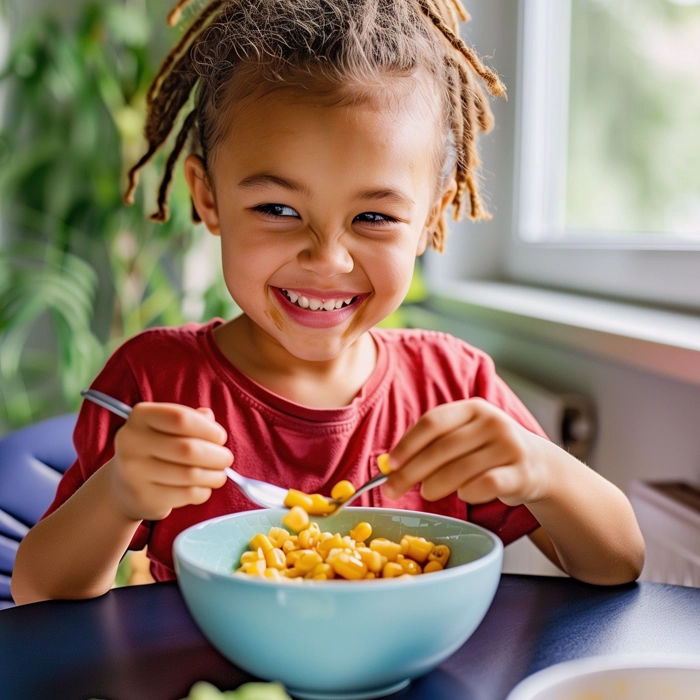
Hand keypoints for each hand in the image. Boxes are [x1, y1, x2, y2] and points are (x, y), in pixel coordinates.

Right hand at [108, 403, 232, 521]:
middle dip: (217, 456)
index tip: (220, 437)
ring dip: (215, 476)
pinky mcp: (144, 497)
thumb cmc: (157, 449)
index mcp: (140, 417)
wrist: (125, 486)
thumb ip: (192, 419)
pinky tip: (203, 487)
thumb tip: (210, 419)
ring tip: (219, 474)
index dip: (208, 428)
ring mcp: (134, 472)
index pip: (180, 418)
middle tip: (226, 459)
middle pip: (188, 449)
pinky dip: (204, 491)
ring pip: (190, 474)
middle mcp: (131, 442)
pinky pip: (187, 494)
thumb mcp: (168, 427)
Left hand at [382, 398, 550, 506]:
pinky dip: (468, 493)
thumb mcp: (466, 437)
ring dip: (436, 485)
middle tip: (392, 490)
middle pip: (442, 448)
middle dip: (412, 472)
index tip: (389, 464)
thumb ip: (434, 445)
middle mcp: (492, 422)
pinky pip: (485, 485)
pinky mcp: (521, 472)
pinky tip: (464, 495)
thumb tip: (390, 465)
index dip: (407, 444)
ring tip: (427, 493)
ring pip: (460, 469)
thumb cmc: (489, 452)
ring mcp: (509, 446)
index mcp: (473, 408)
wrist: (539, 466)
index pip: (433, 422)